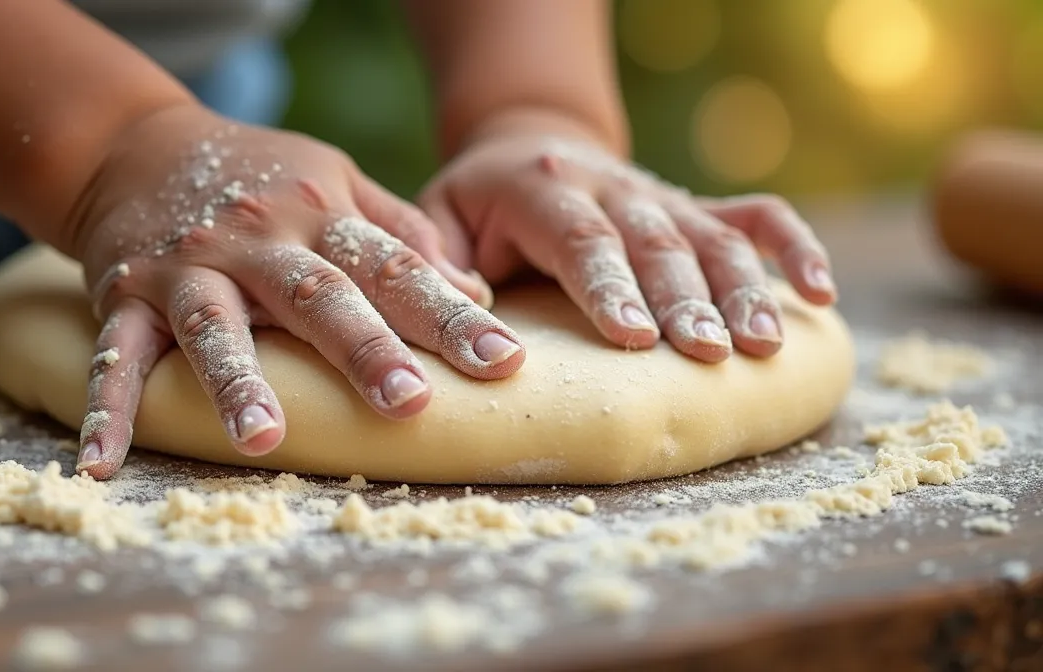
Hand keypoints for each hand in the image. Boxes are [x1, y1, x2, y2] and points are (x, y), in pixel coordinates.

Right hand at [62, 105, 526, 477]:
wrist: (134, 143)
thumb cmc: (259, 176)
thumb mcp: (335, 180)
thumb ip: (401, 230)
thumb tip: (476, 289)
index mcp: (320, 213)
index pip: (395, 266)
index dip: (449, 314)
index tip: (503, 361)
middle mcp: (258, 241)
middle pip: (317, 295)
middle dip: (364, 349)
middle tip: (410, 402)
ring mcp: (187, 269)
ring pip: (215, 327)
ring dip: (237, 383)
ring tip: (264, 440)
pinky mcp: (125, 295)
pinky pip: (116, 355)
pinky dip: (108, 409)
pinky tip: (102, 464)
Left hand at [419, 110, 836, 362]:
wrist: (526, 148)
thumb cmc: (476, 205)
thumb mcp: (438, 218)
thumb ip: (442, 258)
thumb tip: (469, 301)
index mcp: (542, 189)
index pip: (581, 238)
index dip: (609, 286)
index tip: (633, 337)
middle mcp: (611, 187)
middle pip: (655, 242)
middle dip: (685, 299)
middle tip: (711, 352)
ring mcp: (660, 195)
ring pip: (712, 236)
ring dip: (744, 289)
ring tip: (765, 345)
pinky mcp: (694, 207)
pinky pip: (755, 217)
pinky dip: (792, 248)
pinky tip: (820, 294)